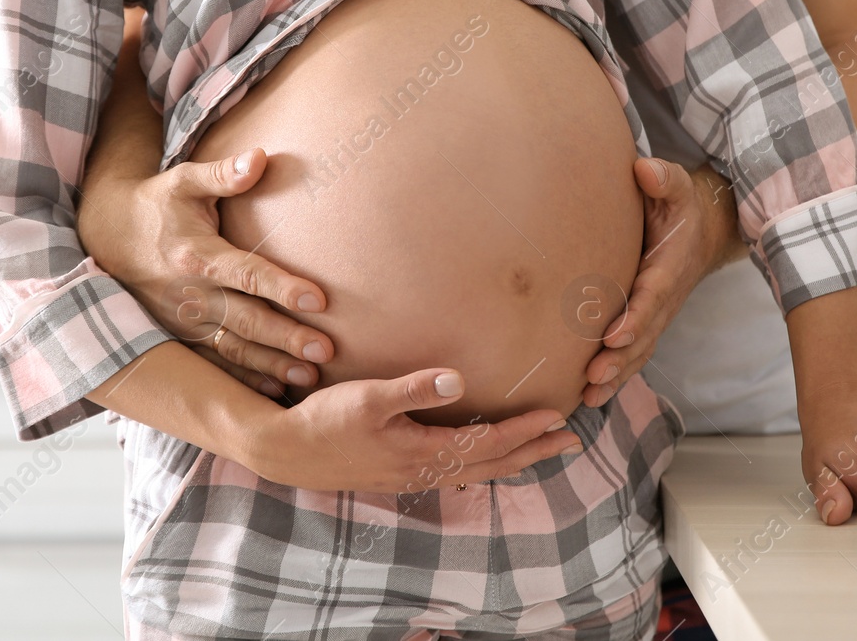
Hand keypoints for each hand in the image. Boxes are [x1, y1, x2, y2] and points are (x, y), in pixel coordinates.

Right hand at [76, 146, 333, 396]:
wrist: (107, 235)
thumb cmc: (158, 204)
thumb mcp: (184, 181)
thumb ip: (223, 174)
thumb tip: (260, 157)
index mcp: (195, 255)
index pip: (245, 273)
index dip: (281, 286)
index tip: (319, 298)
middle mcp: (188, 294)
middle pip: (245, 320)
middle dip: (286, 337)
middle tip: (327, 350)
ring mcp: (182, 321)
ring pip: (232, 349)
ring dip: (271, 365)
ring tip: (311, 376)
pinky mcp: (179, 336)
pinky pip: (215, 364)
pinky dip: (244, 380)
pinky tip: (276, 390)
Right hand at [250, 369, 583, 492]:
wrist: (285, 451)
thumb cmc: (324, 420)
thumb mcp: (368, 397)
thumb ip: (414, 388)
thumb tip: (457, 379)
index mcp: (422, 450)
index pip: (489, 442)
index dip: (525, 430)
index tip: (558, 417)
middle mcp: (424, 470)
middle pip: (492, 464)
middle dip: (533, 452)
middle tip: (571, 441)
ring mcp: (412, 476)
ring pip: (476, 473)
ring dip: (512, 461)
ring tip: (539, 450)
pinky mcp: (399, 474)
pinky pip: (455, 474)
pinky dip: (482, 466)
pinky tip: (483, 459)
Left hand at [582, 158, 733, 407]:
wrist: (702, 228)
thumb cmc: (678, 206)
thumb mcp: (676, 186)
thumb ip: (663, 179)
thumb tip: (644, 169)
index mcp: (670, 266)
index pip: (653, 295)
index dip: (635, 317)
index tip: (613, 335)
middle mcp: (665, 297)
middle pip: (645, 334)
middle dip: (621, 357)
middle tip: (594, 375)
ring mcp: (657, 314)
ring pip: (639, 351)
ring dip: (616, 375)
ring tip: (589, 394)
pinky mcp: (647, 322)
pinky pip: (634, 354)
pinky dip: (616, 378)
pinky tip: (589, 398)